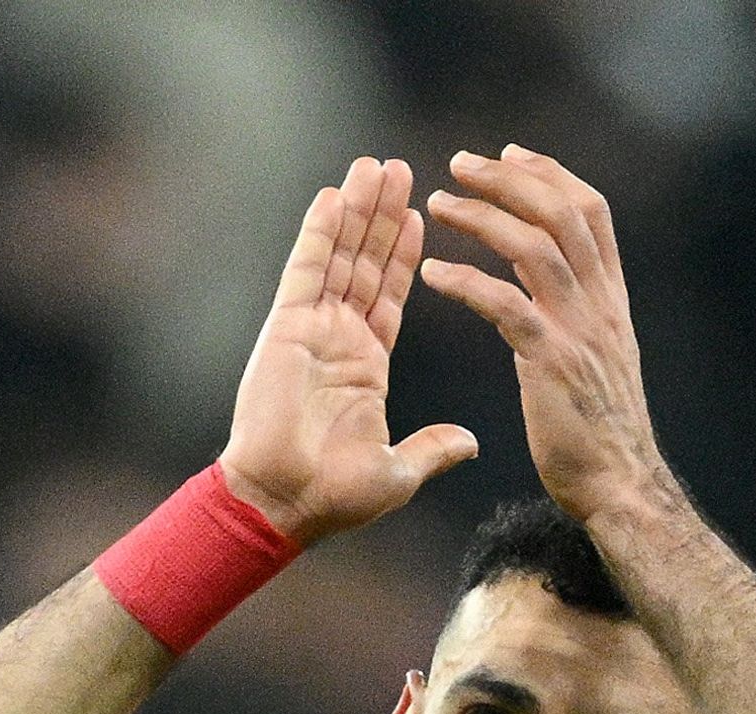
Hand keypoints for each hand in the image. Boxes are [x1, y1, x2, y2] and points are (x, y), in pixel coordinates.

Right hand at [220, 157, 477, 544]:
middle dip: (383, 217)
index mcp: (366, 368)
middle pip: (366, 264)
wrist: (286, 502)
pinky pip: (306, 270)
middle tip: (402, 169)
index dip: (405, 256)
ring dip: (358, 211)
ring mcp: (311, 330)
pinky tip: (335, 195)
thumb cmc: (334, 497)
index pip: (390, 297)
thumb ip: (432, 449)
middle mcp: (339, 341)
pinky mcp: (287, 328)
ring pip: (340, 257)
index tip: (421, 216)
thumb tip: (469, 443)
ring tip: (376, 167)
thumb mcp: (397, 472)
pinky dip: (320, 232)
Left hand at [420, 146, 663, 522]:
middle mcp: (600, 303)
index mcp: (612, 299)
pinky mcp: (551, 361)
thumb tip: (548, 286)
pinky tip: (432, 273)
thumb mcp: (600, 360)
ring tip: (438, 204)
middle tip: (460, 164)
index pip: (590, 211)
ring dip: (481, 216)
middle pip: (561, 211)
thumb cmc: (603, 434)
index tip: (510, 155)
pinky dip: (465, 280)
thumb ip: (578, 315)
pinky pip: (504, 303)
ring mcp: (578, 329)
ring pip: (534, 244)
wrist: (622, 485)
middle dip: (509, 177)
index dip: (549, 174)